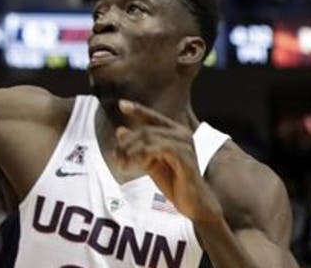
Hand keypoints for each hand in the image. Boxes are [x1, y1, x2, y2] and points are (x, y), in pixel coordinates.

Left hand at [116, 101, 221, 221]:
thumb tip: (120, 130)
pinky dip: (142, 156)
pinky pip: (158, 149)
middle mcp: (183, 135)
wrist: (195, 205)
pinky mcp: (185, 157)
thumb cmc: (175, 184)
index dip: (138, 110)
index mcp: (176, 134)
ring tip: (122, 166)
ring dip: (130, 152)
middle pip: (145, 130)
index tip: (121, 105)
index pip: (154, 118)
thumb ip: (137, 147)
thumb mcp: (151, 163)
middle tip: (115, 158)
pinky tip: (135, 165)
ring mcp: (185, 145)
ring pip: (149, 138)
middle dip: (126, 144)